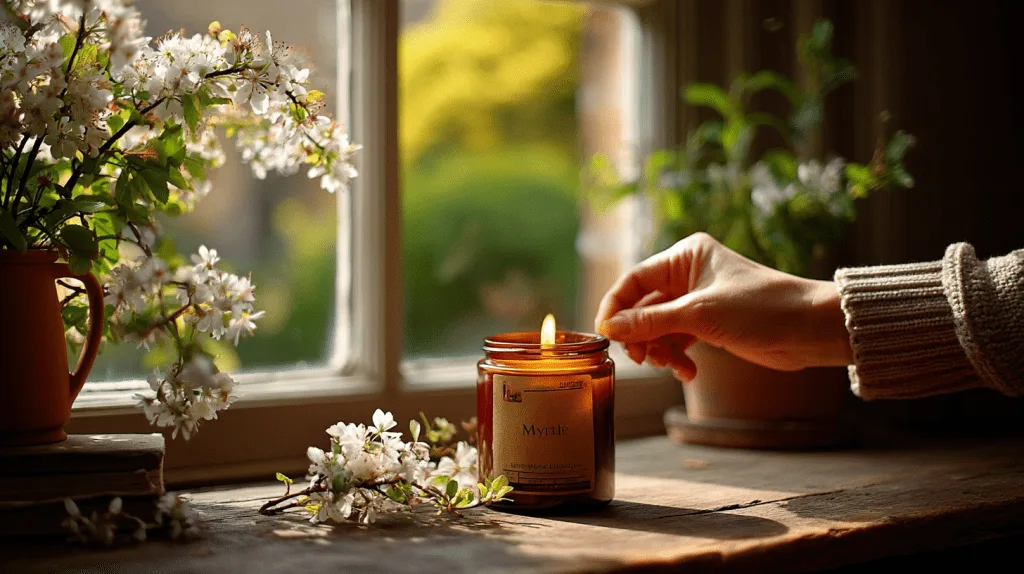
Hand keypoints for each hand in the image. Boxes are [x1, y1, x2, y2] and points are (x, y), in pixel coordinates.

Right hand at [594, 233, 851, 379]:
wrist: (809, 330)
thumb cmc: (761, 309)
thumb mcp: (699, 315)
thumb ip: (650, 322)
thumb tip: (609, 328)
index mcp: (686, 256)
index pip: (634, 280)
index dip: (616, 306)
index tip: (606, 334)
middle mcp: (689, 274)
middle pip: (643, 306)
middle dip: (640, 334)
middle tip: (641, 358)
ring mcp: (698, 300)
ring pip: (658, 327)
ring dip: (659, 349)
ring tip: (672, 366)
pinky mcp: (709, 324)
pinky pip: (677, 340)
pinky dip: (676, 356)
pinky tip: (687, 372)